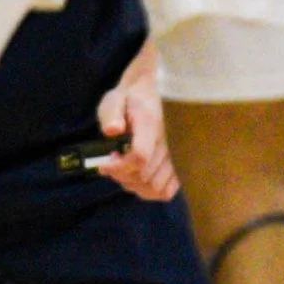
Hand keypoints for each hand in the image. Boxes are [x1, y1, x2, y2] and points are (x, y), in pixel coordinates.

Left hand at [91, 71, 179, 200]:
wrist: (158, 92)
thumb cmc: (132, 97)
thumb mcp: (116, 98)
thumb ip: (112, 113)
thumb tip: (112, 130)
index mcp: (151, 124)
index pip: (139, 157)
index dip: (118, 167)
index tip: (102, 164)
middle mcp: (170, 142)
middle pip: (146, 177)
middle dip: (122, 176)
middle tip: (112, 163)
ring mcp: (178, 155)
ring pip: (156, 188)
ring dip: (135, 185)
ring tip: (124, 170)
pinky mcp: (180, 165)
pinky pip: (168, 190)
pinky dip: (149, 191)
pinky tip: (138, 177)